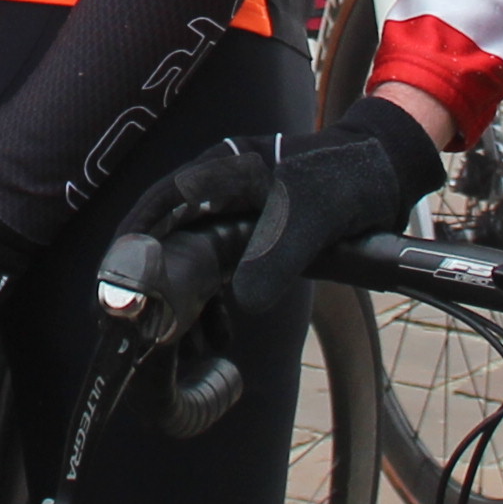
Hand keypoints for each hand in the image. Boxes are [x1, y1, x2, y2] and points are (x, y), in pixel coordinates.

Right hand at [117, 103, 447, 344]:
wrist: (387, 172)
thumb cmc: (351, 178)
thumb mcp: (315, 217)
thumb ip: (279, 256)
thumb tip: (242, 301)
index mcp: (225, 169)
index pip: (161, 203)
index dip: (133, 240)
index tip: (116, 279)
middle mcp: (218, 188)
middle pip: (165, 232)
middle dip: (151, 277)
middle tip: (138, 320)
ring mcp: (233, 212)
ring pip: (188, 255)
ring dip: (181, 295)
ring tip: (178, 334)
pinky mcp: (249, 235)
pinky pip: (215, 268)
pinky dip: (209, 300)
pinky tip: (214, 331)